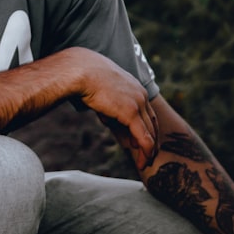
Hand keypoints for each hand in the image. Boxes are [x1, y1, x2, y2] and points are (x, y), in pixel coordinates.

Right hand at [75, 50, 158, 165]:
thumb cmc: (85, 77)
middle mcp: (141, 95)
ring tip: (145, 162)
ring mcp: (137, 103)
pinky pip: (143, 136)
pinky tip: (144, 160)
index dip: (146, 129)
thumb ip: (109, 106)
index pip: (146, 113)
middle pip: (152, 123)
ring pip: (150, 132)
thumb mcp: (102, 92)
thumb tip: (109, 119)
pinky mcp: (130, 112)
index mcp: (135, 88)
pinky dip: (145, 150)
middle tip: (149, 156)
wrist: (81, 70)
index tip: (141, 141)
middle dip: (152, 141)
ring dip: (149, 150)